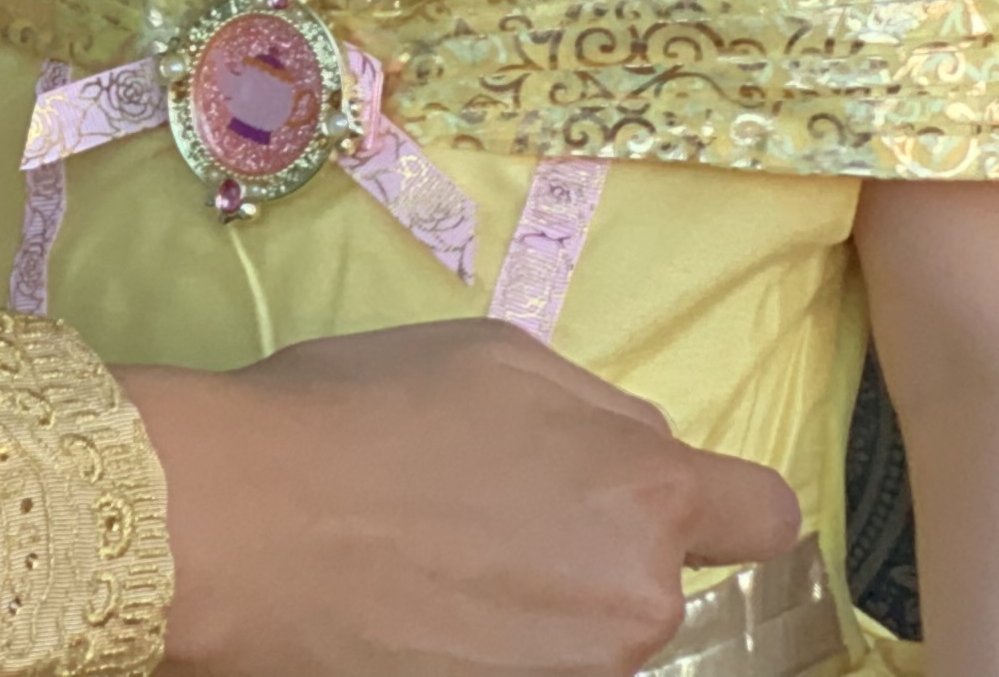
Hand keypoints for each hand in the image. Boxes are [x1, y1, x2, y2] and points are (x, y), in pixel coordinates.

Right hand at [125, 323, 798, 676]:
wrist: (235, 522)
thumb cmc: (349, 415)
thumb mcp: (484, 354)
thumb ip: (588, 405)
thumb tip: (625, 449)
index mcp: (645, 486)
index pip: (763, 515)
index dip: (715, 505)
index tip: (651, 500)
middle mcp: (639, 596)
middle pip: (655, 572)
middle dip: (593, 543)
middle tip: (484, 512)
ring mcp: (580, 671)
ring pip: (589, 627)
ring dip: (539, 600)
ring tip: (434, 561)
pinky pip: (530, 663)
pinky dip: (493, 643)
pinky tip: (418, 608)